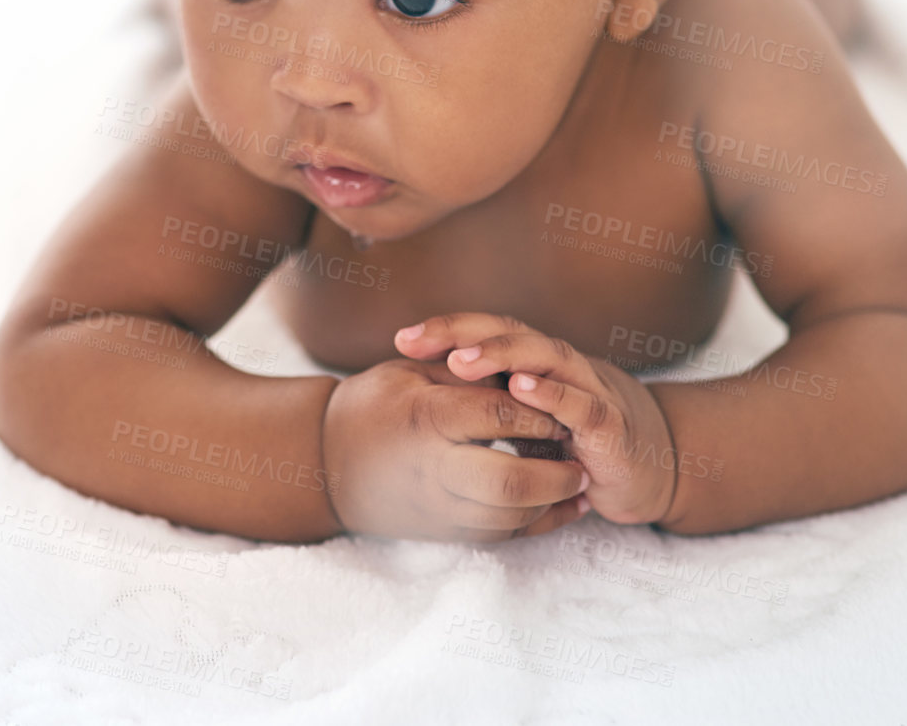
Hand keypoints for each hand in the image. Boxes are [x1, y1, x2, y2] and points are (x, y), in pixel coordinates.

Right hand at [320, 356, 590, 542]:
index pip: (497, 415)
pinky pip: (501, 537)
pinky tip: (561, 506)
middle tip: (579, 457)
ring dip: (552, 502)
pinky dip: (537, 523)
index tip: (560, 404)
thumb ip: (464, 371)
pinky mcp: (444, 533)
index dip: (537, 408)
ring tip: (576, 479)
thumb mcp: (409, 370)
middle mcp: (432, 470)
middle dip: (555, 473)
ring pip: (510, 518)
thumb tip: (520, 374)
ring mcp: (437, 509)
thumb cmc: (372, 406)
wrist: (326, 464)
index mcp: (425, 418)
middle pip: (509, 483)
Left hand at [395, 313, 677, 525]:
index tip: (401, 339)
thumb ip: (489, 405)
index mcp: (537, 363)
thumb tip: (424, 399)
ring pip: (545, 358)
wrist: (654, 469)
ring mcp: (589, 390)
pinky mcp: (612, 426)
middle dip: (461, 333)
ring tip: (461, 361)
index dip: (447, 330)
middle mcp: (561, 366)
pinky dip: (553, 394)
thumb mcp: (526, 421)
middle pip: (511, 332)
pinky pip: (581, 403)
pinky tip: (522, 388)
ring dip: (502, 355)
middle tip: (416, 340)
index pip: (489, 332)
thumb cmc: (579, 442)